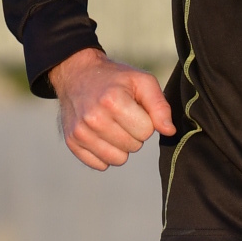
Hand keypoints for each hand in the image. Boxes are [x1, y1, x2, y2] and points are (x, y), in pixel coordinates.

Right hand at [47, 48, 176, 169]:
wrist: (77, 75)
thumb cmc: (115, 79)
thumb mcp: (142, 81)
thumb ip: (160, 106)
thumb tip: (169, 131)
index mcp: (112, 100)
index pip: (146, 132)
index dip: (145, 121)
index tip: (135, 109)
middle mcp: (94, 118)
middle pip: (133, 147)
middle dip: (133, 133)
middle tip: (122, 117)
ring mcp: (80, 132)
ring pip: (118, 159)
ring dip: (120, 146)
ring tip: (113, 126)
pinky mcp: (72, 142)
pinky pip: (100, 165)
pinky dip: (104, 153)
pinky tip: (100, 135)